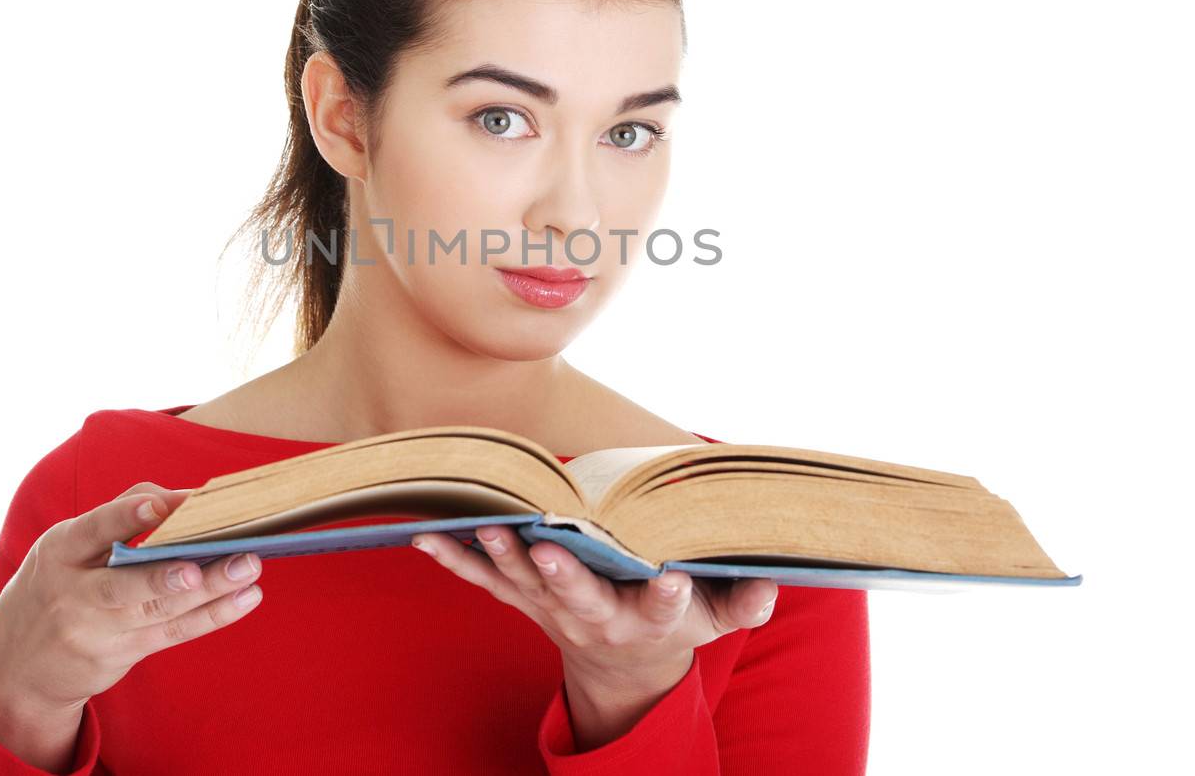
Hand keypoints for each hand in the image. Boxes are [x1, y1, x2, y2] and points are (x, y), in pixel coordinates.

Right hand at [0, 482, 266, 760]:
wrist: (16, 668)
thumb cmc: (56, 585)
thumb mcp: (66, 547)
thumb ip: (117, 517)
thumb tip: (184, 498)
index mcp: (59, 551)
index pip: (94, 528)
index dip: (127, 516)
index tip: (162, 504)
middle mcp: (74, 593)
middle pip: (130, 582)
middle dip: (176, 570)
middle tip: (223, 554)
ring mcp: (96, 630)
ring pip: (160, 609)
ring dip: (212, 590)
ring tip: (249, 568)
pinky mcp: (120, 654)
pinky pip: (173, 632)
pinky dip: (212, 616)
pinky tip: (244, 598)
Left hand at [410, 525, 777, 685]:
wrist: (620, 666)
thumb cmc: (674, 625)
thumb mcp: (718, 620)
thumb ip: (743, 601)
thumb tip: (769, 582)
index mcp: (650, 620)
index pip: (666, 608)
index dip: (672, 597)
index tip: (676, 578)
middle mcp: (597, 617)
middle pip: (580, 597)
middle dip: (565, 574)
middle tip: (550, 550)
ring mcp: (553, 610)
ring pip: (526, 584)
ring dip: (504, 557)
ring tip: (486, 527)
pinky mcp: (523, 599)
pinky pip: (484, 581)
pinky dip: (455, 559)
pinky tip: (425, 535)